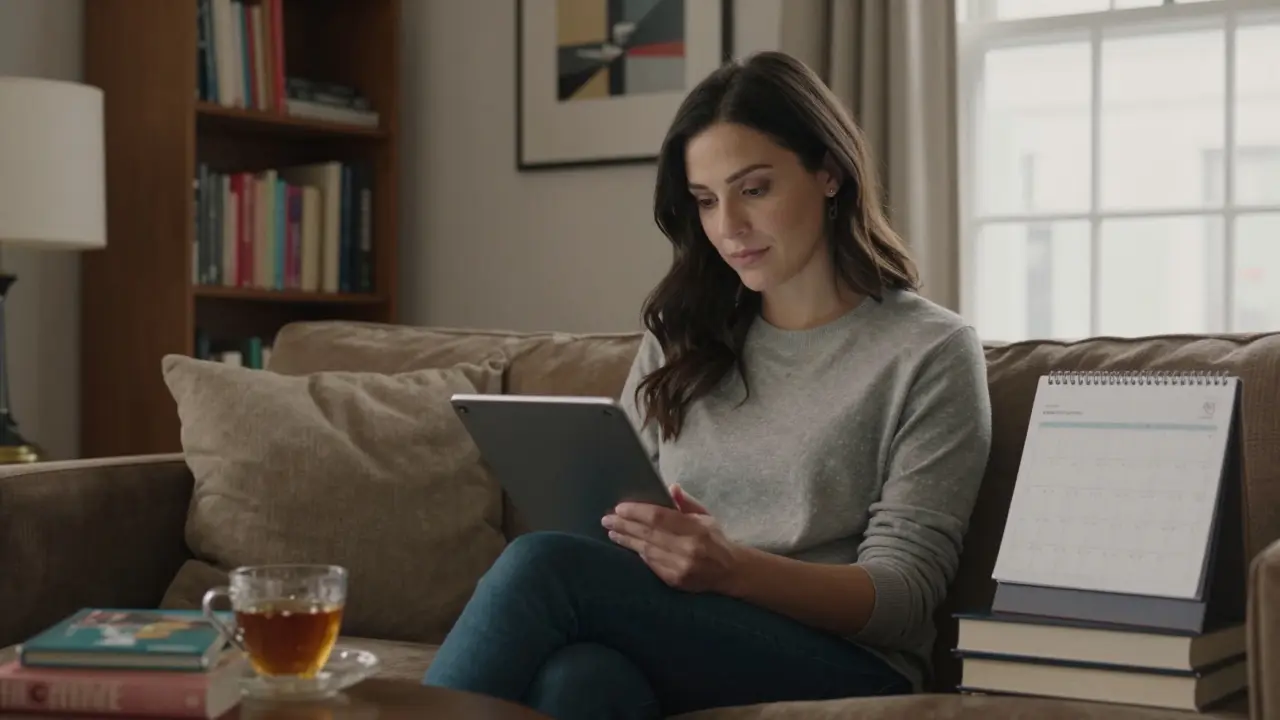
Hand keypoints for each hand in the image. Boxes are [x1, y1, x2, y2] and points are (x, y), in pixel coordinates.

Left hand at [602, 484, 742, 593]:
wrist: (731, 572)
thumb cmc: (716, 539)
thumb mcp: (706, 515)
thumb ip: (686, 502)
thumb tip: (671, 487)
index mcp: (696, 528)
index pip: (659, 517)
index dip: (637, 512)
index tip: (620, 508)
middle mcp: (688, 549)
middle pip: (648, 534)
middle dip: (624, 525)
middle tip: (606, 519)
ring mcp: (681, 567)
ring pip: (646, 550)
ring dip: (627, 540)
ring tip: (612, 532)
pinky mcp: (675, 581)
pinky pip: (651, 565)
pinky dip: (639, 554)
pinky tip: (629, 545)